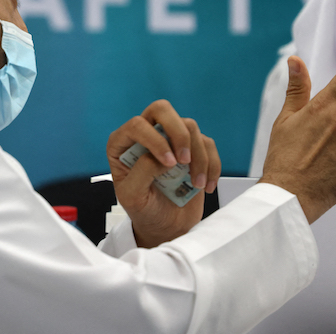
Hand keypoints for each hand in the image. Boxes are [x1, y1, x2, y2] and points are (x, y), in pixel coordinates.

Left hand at [106, 100, 220, 247]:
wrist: (166, 227)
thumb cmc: (144, 210)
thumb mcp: (132, 197)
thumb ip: (142, 172)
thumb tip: (164, 156)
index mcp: (123, 143)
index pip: (137, 124)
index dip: (155, 139)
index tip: (168, 164)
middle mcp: (146, 135)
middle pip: (162, 109)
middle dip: (178, 133)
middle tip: (184, 161)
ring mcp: (171, 140)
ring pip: (189, 126)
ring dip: (198, 156)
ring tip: (196, 184)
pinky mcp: (192, 149)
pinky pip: (207, 143)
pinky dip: (212, 164)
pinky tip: (206, 186)